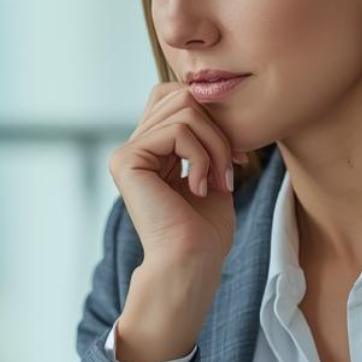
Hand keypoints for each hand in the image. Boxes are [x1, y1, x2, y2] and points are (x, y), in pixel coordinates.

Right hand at [107, 81, 249, 270]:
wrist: (192, 263)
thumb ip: (207, 137)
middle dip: (218, 131)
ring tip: (218, 182)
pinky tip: (201, 188)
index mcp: (151, 152)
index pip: (176, 98)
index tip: (235, 158)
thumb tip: (214, 100)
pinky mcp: (126, 159)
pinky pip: (177, 130)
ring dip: (215, 145)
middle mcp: (134, 149)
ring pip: (184, 110)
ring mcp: (126, 153)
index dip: (212, 118)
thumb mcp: (213, 173)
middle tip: (230, 170)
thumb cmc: (205, 232)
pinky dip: (202, 156)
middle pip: (182, 97)